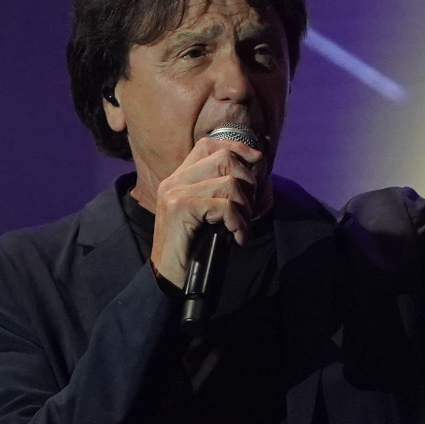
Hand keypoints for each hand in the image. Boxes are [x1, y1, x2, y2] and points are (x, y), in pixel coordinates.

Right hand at [148, 137, 264, 287]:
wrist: (167, 279)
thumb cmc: (193, 249)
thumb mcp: (208, 214)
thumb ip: (219, 191)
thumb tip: (254, 170)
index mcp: (178, 178)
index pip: (208, 144)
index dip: (238, 149)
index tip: (257, 164)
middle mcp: (173, 181)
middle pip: (224, 158)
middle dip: (248, 182)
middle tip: (248, 209)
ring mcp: (174, 193)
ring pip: (229, 182)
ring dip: (245, 207)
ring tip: (242, 226)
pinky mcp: (180, 209)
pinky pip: (225, 205)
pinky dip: (239, 222)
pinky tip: (238, 237)